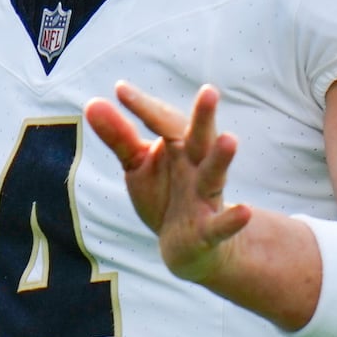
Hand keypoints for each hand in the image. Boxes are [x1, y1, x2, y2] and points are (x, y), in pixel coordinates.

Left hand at [84, 81, 251, 283]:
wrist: (187, 246)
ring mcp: (205, 197)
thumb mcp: (137, 165)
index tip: (120, 90)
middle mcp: (196, 166)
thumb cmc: (164, 195)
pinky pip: (222, 225)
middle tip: (209, 91)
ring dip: (221, 158)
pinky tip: (244, 211)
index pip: (163, 122)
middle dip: (204, 117)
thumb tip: (92, 103)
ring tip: (229, 139)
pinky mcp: (210, 230)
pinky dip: (233, 220)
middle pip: (200, 138)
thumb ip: (118, 136)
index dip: (143, 107)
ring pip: (215, 174)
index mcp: (179, 146)